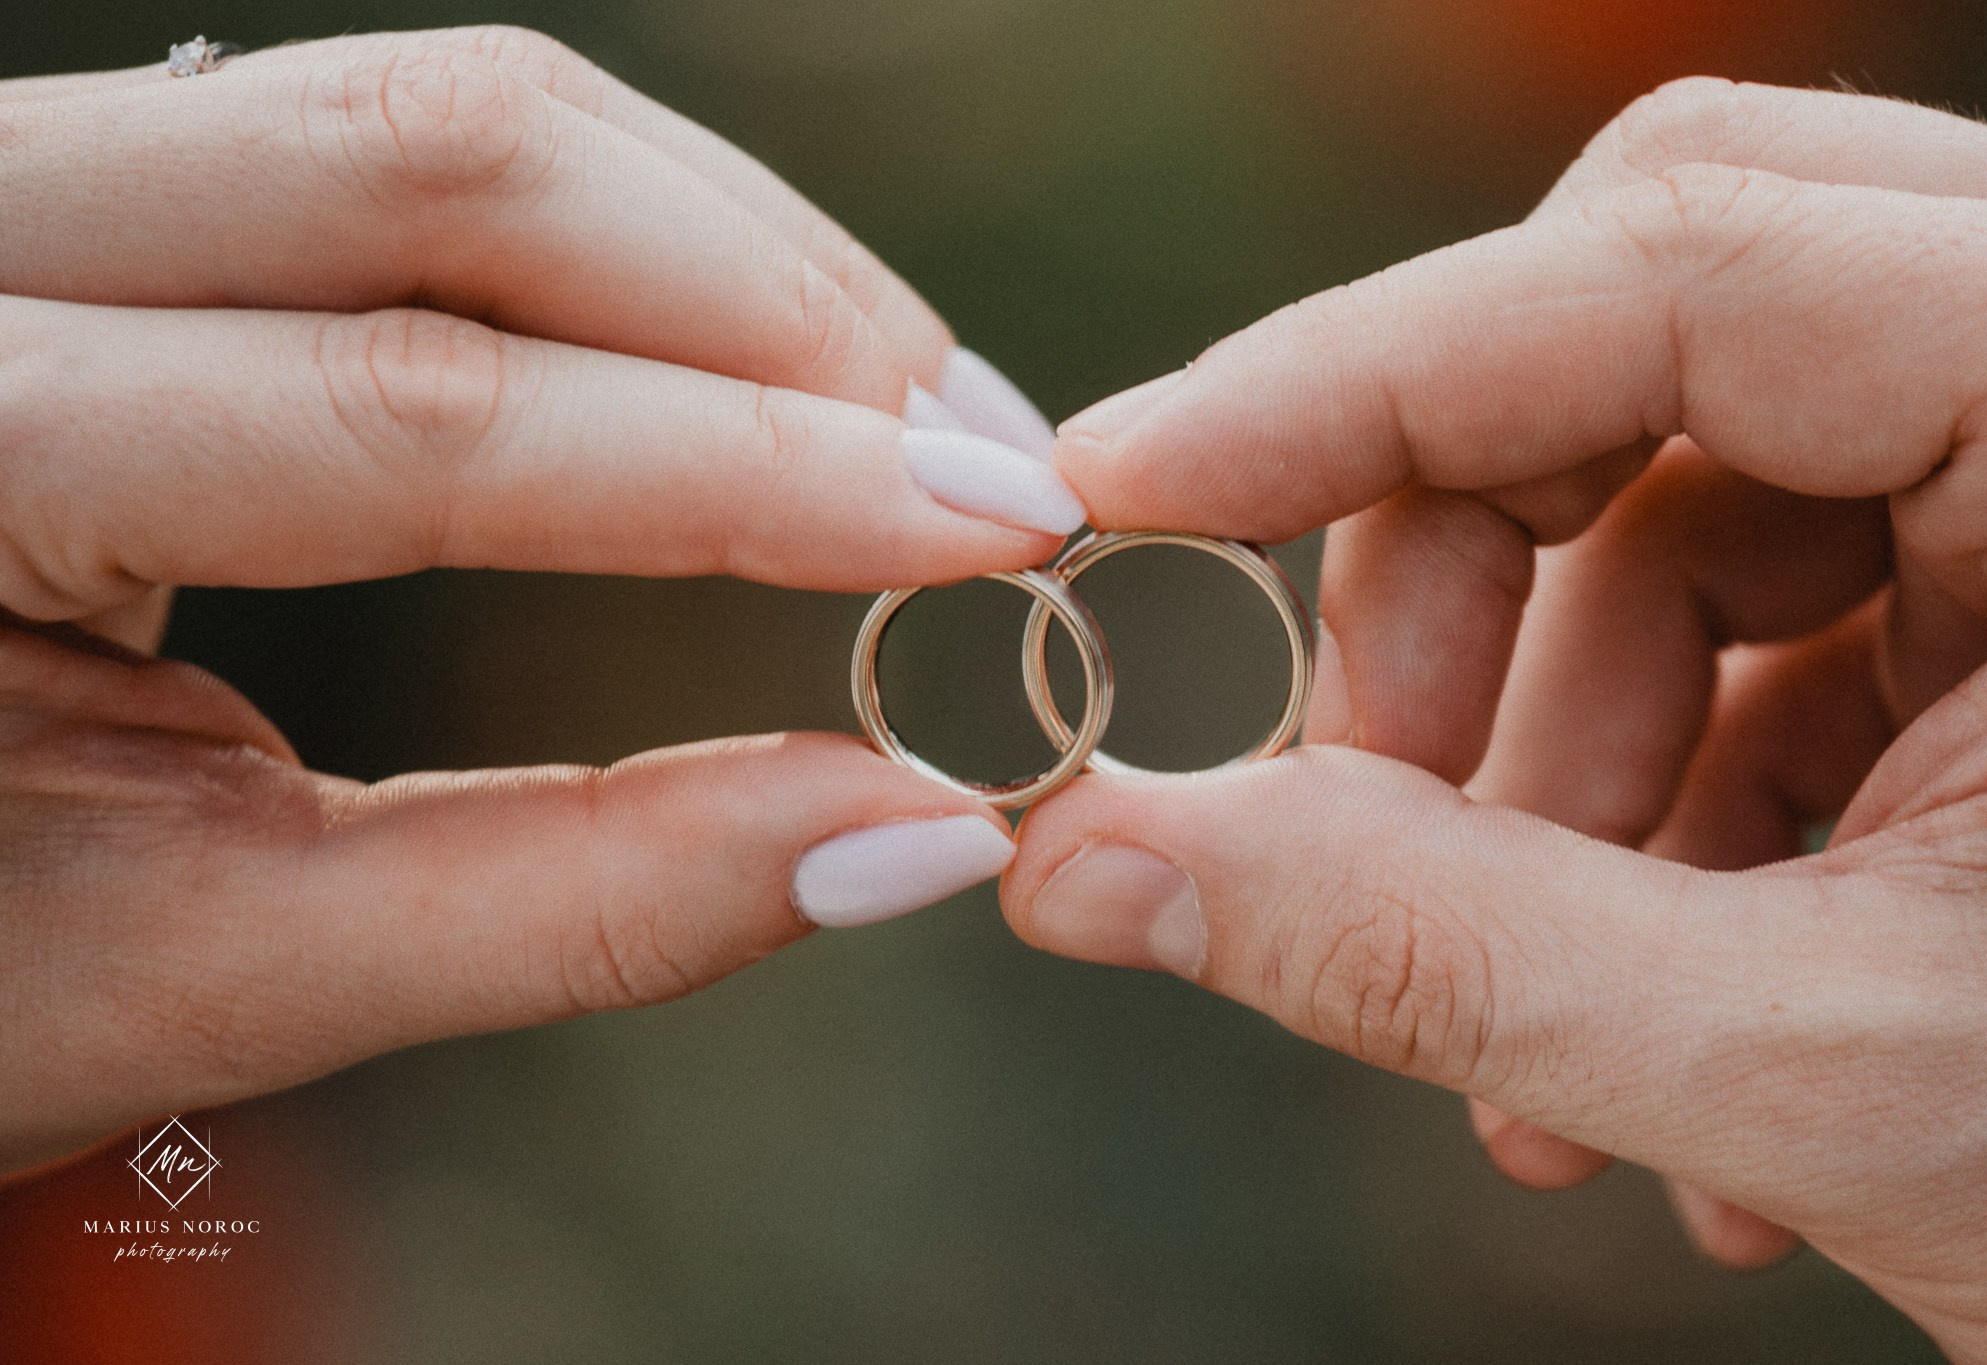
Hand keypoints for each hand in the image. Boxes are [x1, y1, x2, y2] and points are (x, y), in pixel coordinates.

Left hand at [0, 27, 1084, 1173]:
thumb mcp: (205, 966)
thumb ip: (567, 903)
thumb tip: (906, 836)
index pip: (416, 418)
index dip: (743, 474)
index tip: (991, 530)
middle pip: (452, 167)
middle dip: (778, 312)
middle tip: (996, 465)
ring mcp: (40, 179)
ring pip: (456, 116)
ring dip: (735, 255)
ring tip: (922, 419)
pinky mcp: (128, 192)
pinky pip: (420, 152)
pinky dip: (639, 244)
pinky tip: (769, 352)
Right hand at [1003, 79, 1986, 1359]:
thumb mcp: (1834, 1074)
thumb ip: (1433, 954)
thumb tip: (1086, 862)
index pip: (1692, 256)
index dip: (1362, 368)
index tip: (1124, 482)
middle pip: (1661, 317)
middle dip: (1464, 572)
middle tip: (1362, 795)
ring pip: (1677, 490)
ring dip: (1541, 749)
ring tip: (1540, 1043)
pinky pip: (1742, 614)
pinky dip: (1636, 802)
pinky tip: (1642, 1020)